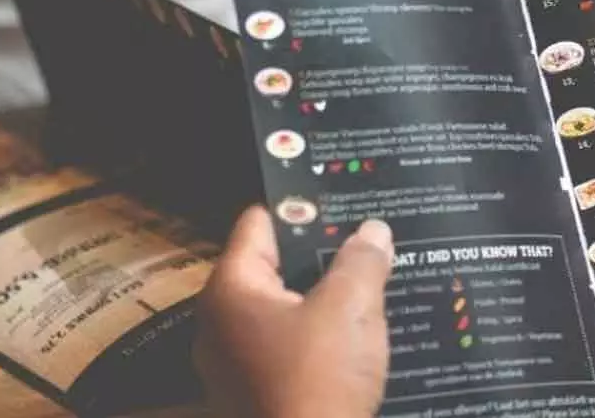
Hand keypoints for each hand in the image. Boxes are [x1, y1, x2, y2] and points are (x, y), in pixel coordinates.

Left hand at [194, 206, 393, 417]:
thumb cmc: (317, 381)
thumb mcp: (351, 308)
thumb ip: (361, 260)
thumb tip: (372, 230)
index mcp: (231, 289)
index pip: (260, 223)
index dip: (303, 207)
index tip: (344, 200)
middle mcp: (220, 322)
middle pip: (274, 266)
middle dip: (322, 255)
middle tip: (368, 241)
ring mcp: (234, 363)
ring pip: (285, 309)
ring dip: (325, 299)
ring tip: (373, 285)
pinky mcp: (254, 394)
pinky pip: (288, 347)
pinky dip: (319, 337)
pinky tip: (360, 337)